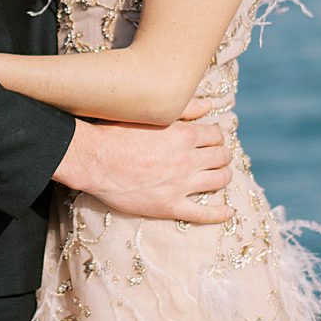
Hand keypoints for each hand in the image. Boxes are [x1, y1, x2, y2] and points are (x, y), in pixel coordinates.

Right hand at [54, 99, 231, 222]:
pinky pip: (202, 213)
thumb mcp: (150, 114)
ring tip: (222, 175)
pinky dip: (219, 213)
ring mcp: (180, 185)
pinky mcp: (169, 206)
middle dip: (222, 155)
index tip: (212, 139)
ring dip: (224, 176)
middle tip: (219, 156)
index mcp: (184, 135)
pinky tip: (227, 211)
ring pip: (217, 181)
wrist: (92, 159)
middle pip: (220, 157)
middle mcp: (187, 160)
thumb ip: (183, 108)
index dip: (216, 136)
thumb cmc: (115, 132)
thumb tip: (209, 106)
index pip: (215, 135)